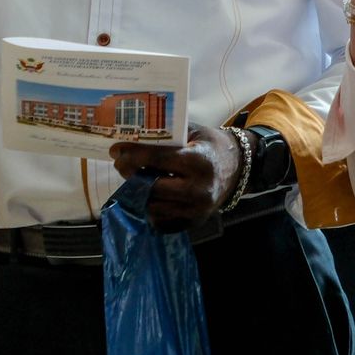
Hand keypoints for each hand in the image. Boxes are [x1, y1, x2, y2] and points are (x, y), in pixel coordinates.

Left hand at [109, 125, 239, 230]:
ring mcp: (197, 210)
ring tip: (136, 179)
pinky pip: (161, 221)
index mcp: (199, 162)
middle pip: (151, 187)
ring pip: (153, 206)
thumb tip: (131, 137)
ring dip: (140, 193)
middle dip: (131, 174)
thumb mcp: (193, 132)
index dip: (132, 154)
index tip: (116, 150)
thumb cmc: (212, 146)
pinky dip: (151, 209)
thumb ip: (167, 136)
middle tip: (121, 164)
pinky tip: (150, 195)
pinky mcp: (194, 223)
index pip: (157, 159)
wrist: (238, 169)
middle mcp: (199, 189)